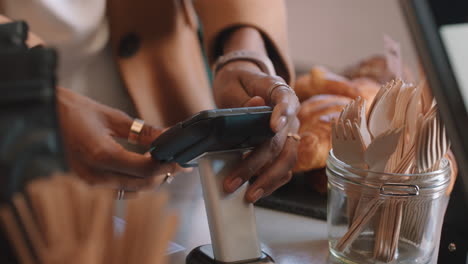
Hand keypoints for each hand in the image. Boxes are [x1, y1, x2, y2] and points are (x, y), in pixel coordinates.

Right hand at [57, 88, 182, 190]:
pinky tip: (143, 170)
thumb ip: (144, 131)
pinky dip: (136, 183)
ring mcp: (89, 184)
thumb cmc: (72, 111)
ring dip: (152, 181)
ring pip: (133, 192)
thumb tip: (169, 136)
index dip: (168, 166)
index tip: (182, 160)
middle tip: (178, 162)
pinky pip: (119, 192)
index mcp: (101, 154)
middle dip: (164, 174)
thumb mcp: (113, 116)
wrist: (42, 116)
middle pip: (142, 185)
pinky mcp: (87, 185)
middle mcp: (94, 175)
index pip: (145, 169)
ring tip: (164, 164)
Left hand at [213, 61, 299, 202]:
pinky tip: (256, 191)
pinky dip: (272, 182)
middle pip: (279, 141)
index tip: (274, 127)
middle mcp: (290, 114)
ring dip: (268, 179)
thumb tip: (257, 105)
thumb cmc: (237, 84)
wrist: (242, 84)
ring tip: (248, 195)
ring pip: (287, 159)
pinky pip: (285, 168)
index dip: (282, 113)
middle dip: (257, 163)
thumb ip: (244, 98)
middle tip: (234, 180)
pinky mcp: (285, 147)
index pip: (286, 100)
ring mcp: (289, 132)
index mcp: (278, 91)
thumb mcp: (234, 85)